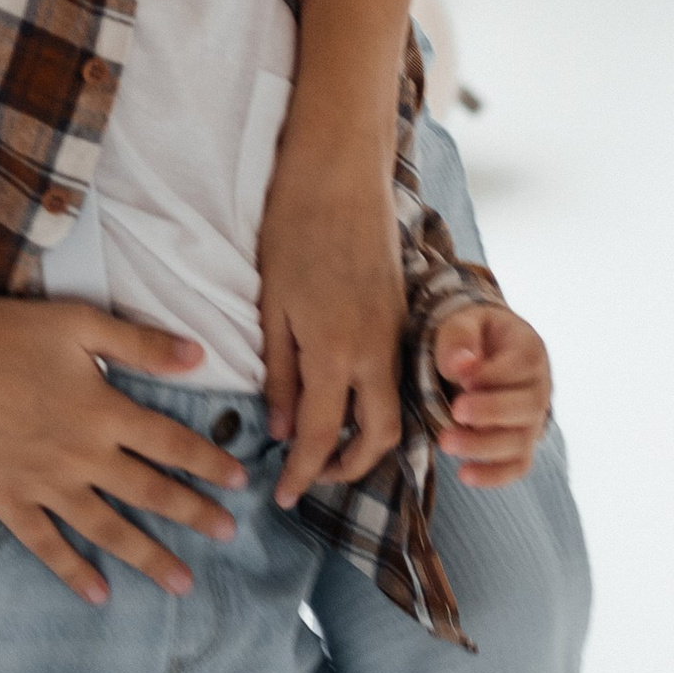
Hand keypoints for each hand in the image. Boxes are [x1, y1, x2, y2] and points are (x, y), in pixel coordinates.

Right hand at [0, 299, 230, 609]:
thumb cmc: (3, 332)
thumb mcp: (78, 323)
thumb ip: (140, 342)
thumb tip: (199, 356)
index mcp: (103, 410)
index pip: (171, 443)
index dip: (209, 462)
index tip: (239, 481)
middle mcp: (82, 455)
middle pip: (149, 491)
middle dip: (193, 514)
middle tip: (228, 536)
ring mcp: (44, 484)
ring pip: (107, 528)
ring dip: (148, 557)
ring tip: (182, 582)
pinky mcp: (7, 499)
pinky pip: (46, 544)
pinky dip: (73, 571)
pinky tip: (98, 595)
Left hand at [258, 127, 409, 508]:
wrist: (341, 174)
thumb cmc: (292, 231)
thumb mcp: (271, 307)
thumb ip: (281, 374)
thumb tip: (283, 431)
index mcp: (336, 353)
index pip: (323, 437)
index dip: (303, 475)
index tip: (283, 498)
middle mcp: (376, 352)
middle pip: (379, 437)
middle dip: (349, 469)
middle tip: (313, 480)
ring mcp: (396, 334)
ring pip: (396, 409)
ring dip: (368, 439)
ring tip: (330, 449)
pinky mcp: (402, 316)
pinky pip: (398, 378)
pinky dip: (378, 404)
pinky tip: (349, 402)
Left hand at [426, 304, 551, 486]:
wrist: (482, 352)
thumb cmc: (472, 336)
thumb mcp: (462, 323)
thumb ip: (459, 339)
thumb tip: (463, 366)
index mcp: (530, 350)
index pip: (523, 367)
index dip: (493, 376)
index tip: (463, 380)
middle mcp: (539, 388)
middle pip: (526, 407)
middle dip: (490, 412)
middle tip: (455, 411)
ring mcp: (534, 419)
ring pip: (520, 441)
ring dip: (484, 446)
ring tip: (445, 442)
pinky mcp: (522, 443)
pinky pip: (518, 465)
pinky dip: (495, 475)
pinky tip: (465, 474)